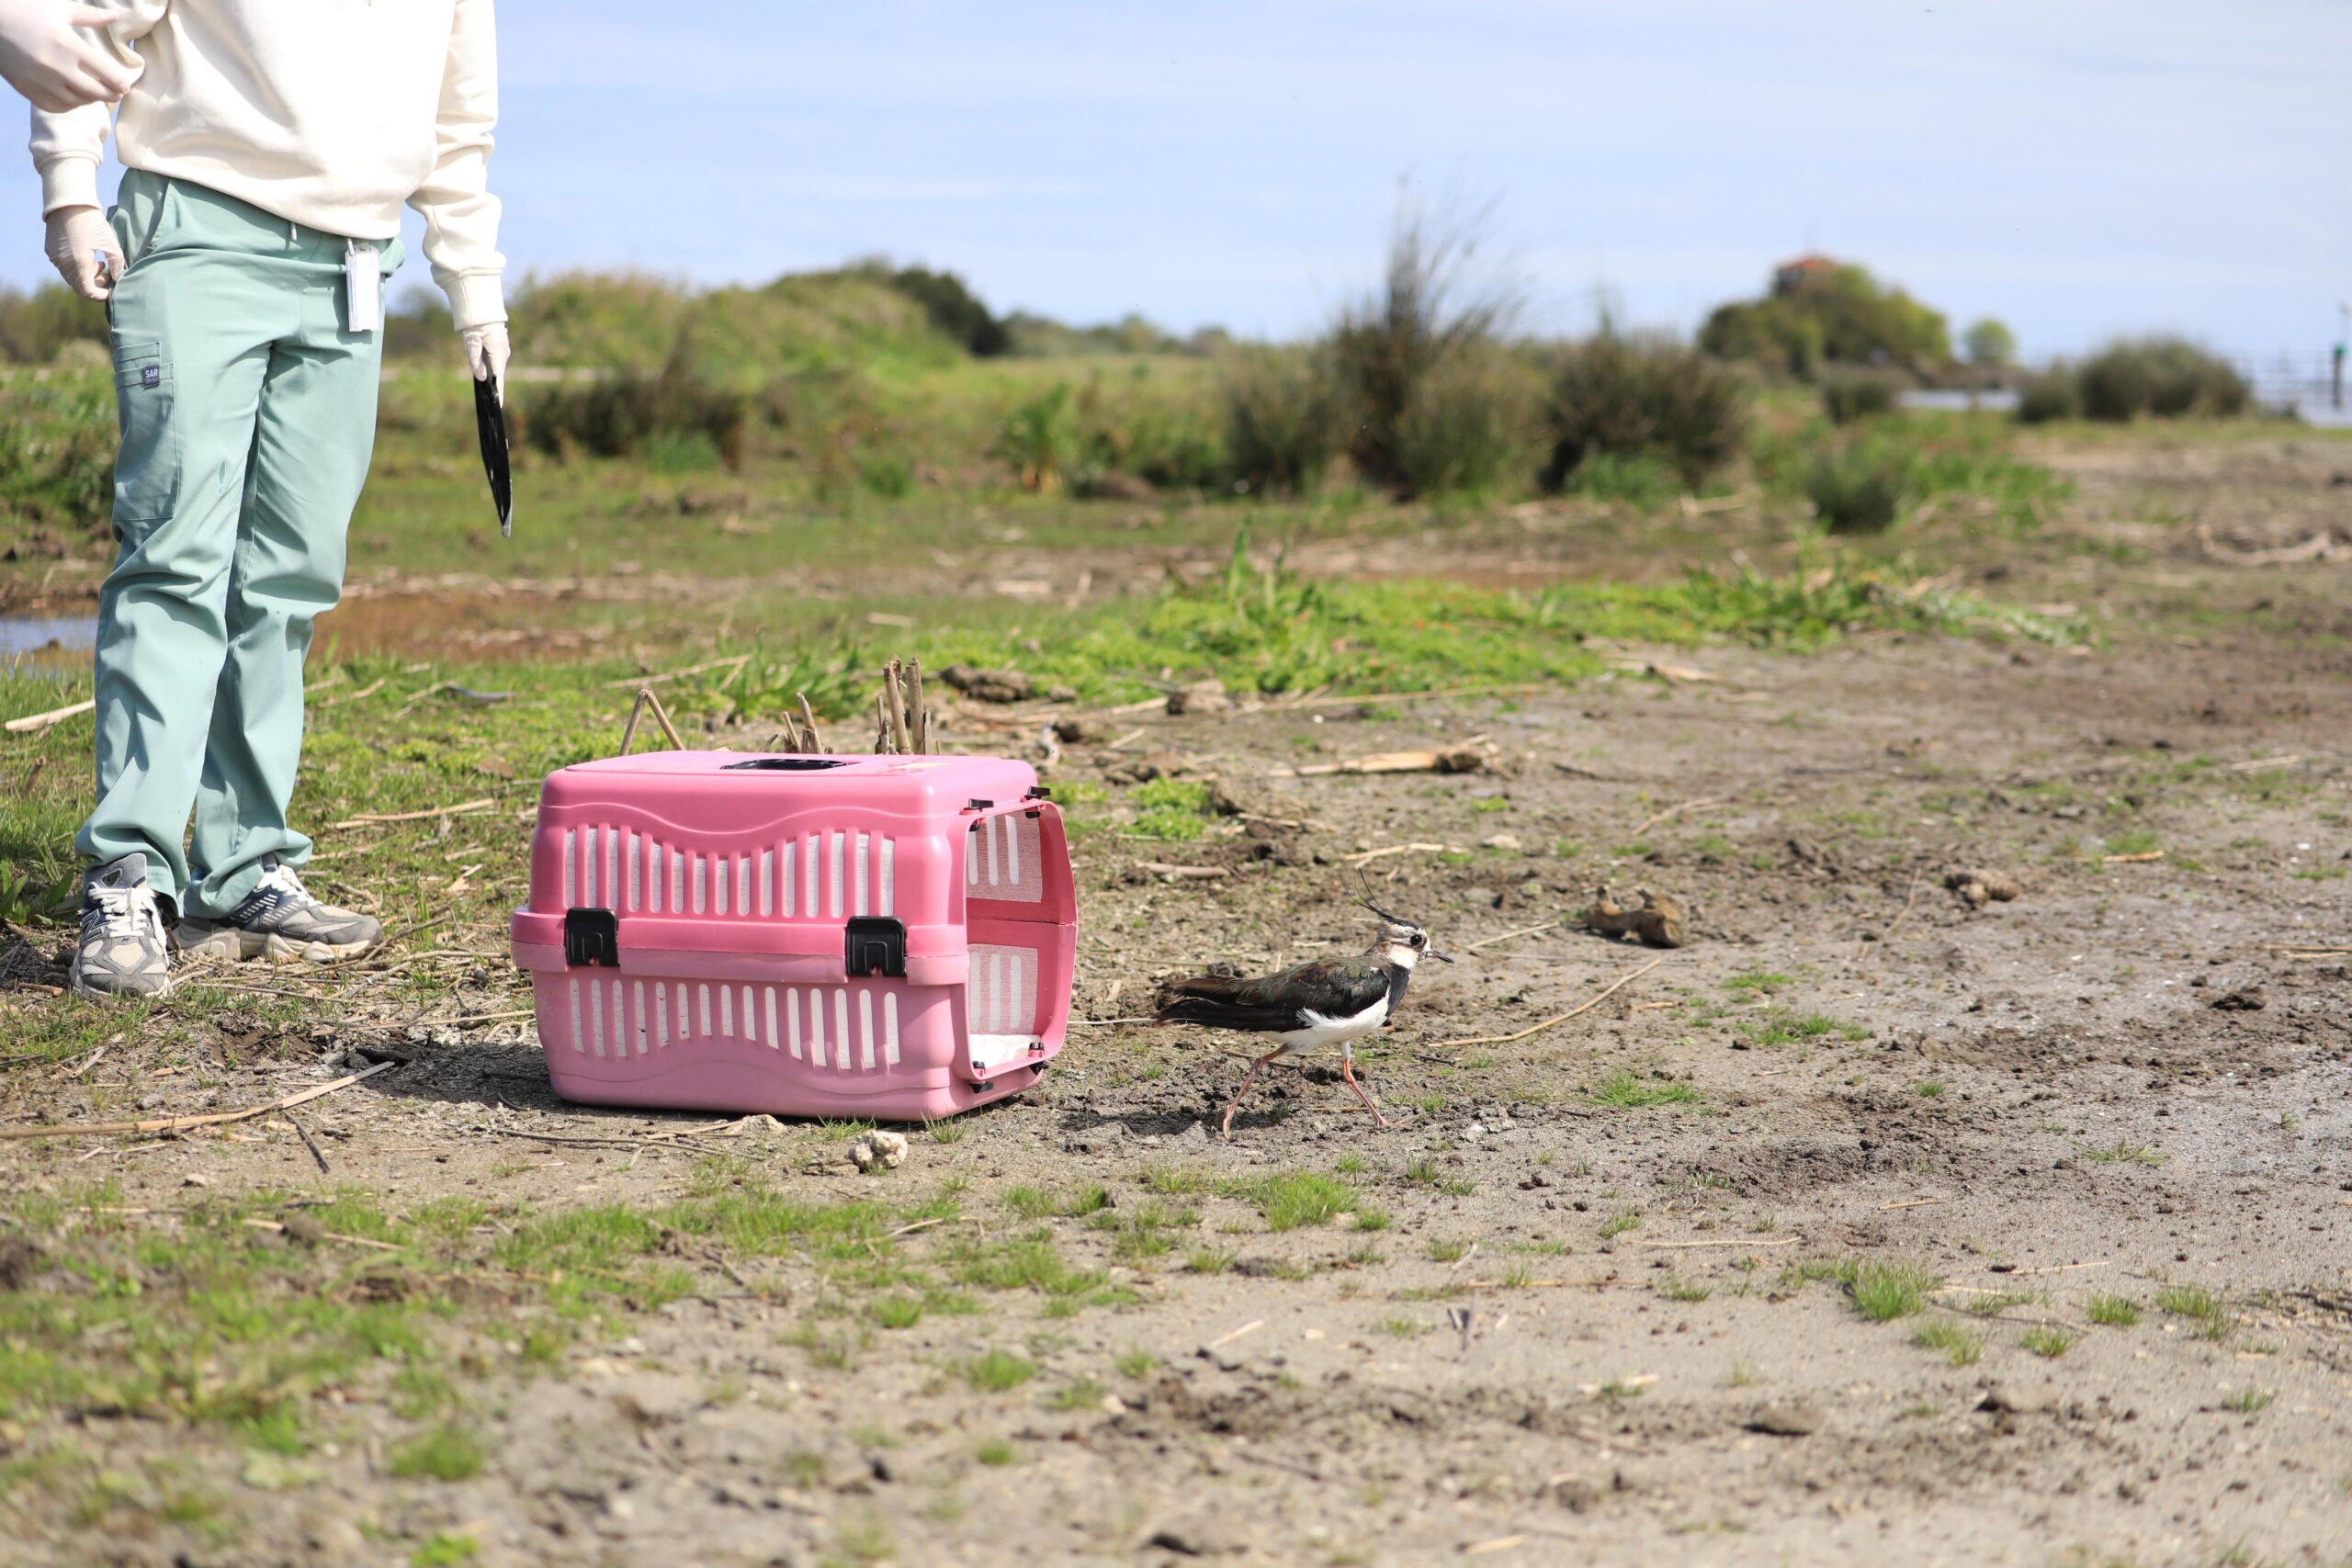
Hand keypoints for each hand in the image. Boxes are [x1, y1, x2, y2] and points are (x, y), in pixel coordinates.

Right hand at [0, 1, 135, 111]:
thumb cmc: (26, 10)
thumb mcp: (59, 9)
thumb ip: (90, 16)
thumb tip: (116, 15)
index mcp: (69, 46)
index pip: (106, 74)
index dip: (120, 83)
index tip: (124, 86)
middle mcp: (57, 67)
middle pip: (95, 92)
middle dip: (109, 94)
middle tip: (115, 94)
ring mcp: (41, 81)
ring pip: (76, 102)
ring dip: (89, 100)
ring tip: (94, 94)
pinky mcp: (27, 89)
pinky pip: (55, 106)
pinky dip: (68, 105)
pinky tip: (73, 98)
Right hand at [44, 205, 121, 300]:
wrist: (69, 201)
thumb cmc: (93, 222)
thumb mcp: (111, 244)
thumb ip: (117, 265)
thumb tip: (118, 278)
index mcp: (78, 264)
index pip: (87, 292)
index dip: (101, 294)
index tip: (111, 289)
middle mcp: (63, 263)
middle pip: (79, 286)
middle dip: (95, 284)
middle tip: (107, 273)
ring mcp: (54, 257)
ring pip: (71, 276)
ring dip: (86, 275)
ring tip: (99, 261)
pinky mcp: (50, 250)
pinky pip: (64, 266)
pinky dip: (76, 267)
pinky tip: (86, 254)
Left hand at [463, 323, 508, 402]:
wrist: (482, 310)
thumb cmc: (476, 327)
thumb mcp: (472, 346)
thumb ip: (476, 363)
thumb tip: (482, 378)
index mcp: (498, 356)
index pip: (498, 379)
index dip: (498, 392)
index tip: (498, 405)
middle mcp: (504, 355)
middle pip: (497, 373)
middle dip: (491, 380)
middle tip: (486, 383)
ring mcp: (503, 351)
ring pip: (495, 365)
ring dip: (487, 366)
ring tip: (479, 358)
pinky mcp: (500, 347)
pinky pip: (495, 358)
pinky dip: (489, 360)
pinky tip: (482, 353)